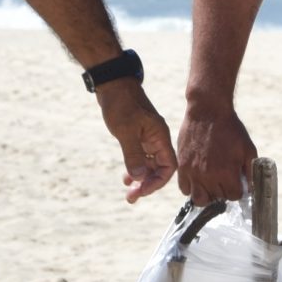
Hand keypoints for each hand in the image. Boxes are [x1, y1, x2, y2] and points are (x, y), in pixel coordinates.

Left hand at [97, 80, 175, 202]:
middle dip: (147, 185)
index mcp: (160, 137)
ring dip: (140, 179)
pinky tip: (126, 177)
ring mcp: (147, 138)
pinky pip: (140, 158)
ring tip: (128, 192)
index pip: (169, 167)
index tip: (142, 190)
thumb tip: (139, 177)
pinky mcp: (137, 136)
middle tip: (131, 198)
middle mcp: (157, 139)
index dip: (157, 182)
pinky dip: (134, 168)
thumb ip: (134, 154)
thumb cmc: (121, 103)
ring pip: (149, 165)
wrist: (113, 84)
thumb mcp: (126, 130)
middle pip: (159, 169)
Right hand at [176, 99, 258, 202]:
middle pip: (217, 199)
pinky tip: (199, 179)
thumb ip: (250, 170)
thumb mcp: (248, 148)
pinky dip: (192, 187)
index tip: (237, 182)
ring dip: (207, 194)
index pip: (234, 196)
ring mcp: (193, 172)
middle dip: (223, 192)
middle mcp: (208, 176)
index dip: (237, 190)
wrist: (208, 111)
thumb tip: (250, 188)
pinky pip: (185, 188)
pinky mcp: (182, 166)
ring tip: (211, 184)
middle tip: (225, 181)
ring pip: (199, 199)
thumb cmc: (230, 129)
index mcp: (227, 172)